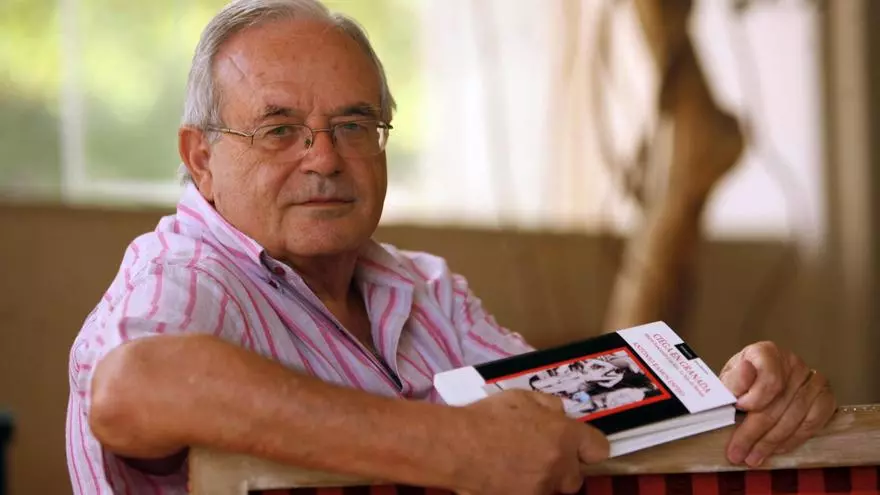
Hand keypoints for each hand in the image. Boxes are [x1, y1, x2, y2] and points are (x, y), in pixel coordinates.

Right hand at [455, 389, 608, 494]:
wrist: (456, 447)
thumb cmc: (487, 417)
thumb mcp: (521, 397)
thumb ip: (549, 406)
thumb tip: (560, 415)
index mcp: (565, 436)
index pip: (599, 449)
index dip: (587, 447)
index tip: (577, 446)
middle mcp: (559, 466)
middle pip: (575, 477)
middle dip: (561, 468)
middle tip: (538, 456)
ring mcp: (541, 489)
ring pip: (550, 488)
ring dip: (539, 479)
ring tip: (513, 466)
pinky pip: (529, 494)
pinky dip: (519, 488)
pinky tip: (502, 477)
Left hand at [719, 341, 835, 466]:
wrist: (757, 382)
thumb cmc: (742, 381)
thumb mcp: (728, 378)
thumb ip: (732, 380)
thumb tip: (746, 375)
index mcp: (767, 352)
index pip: (770, 378)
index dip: (755, 397)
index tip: (738, 410)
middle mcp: (793, 363)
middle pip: (779, 403)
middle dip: (755, 432)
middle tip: (738, 453)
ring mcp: (812, 380)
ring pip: (795, 417)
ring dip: (771, 442)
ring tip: (753, 457)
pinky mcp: (825, 397)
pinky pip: (813, 423)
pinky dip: (794, 439)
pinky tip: (777, 448)